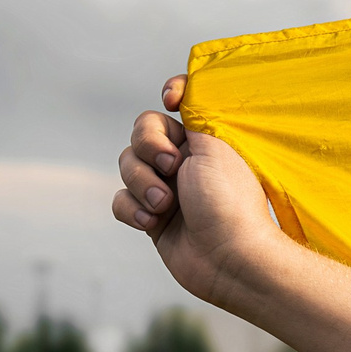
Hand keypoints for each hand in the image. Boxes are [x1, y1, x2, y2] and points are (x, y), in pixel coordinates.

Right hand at [111, 75, 286, 308]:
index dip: (172, 93)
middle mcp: (186, 161)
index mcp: (206, 139)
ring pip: (127, 167)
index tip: (171, 100)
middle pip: (142, 133)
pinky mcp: (151, 217)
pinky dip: (132, 209)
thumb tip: (184, 96)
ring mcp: (166, 189)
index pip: (180, 103)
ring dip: (142, 184)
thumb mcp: (215, 146)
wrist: (229, 258)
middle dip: (149, 148)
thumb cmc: (229, 202)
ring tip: (167, 205)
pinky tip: (151, 222)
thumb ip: (193, 119)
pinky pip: (121, 201)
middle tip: (172, 167)